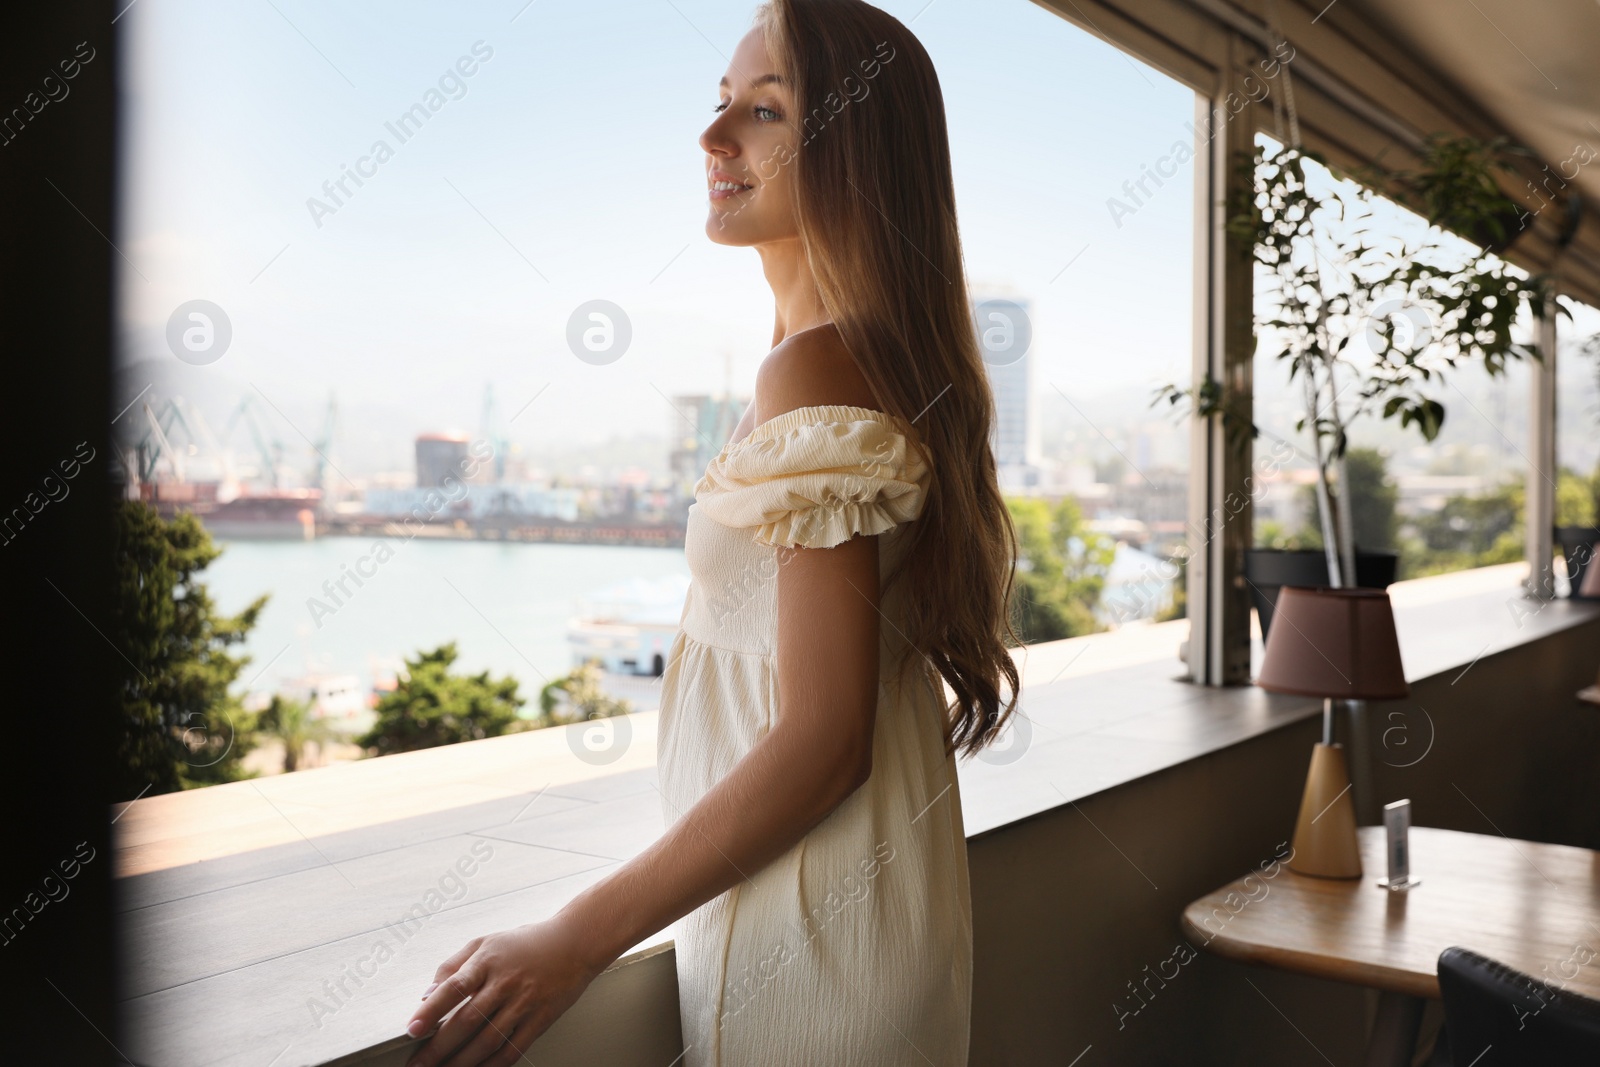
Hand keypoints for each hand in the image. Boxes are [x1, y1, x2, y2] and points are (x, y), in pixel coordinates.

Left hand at [404, 917, 612, 1066]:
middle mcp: (506, 982)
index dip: (431, 1010)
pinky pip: (513, 1048)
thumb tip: (427, 993)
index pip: (454, 987)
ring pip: (488, 1040)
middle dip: (438, 1047)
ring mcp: (525, 1002)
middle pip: (468, 1020)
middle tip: (418, 1063)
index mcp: (488, 959)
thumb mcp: (486, 941)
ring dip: (461, 1062)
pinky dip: (493, 1065)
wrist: (575, 943)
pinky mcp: (541, 1019)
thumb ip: (453, 964)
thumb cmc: (526, 943)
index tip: (412, 1028)